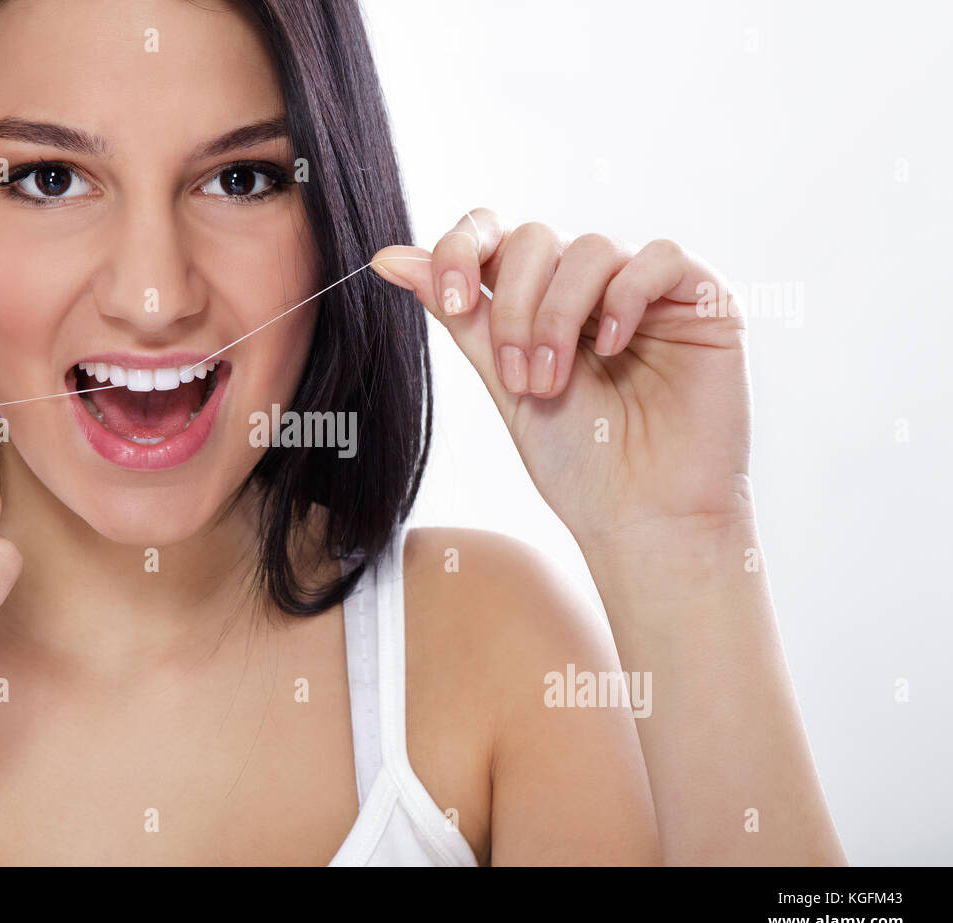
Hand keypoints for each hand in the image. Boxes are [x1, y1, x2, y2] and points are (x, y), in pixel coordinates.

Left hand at [371, 211, 752, 544]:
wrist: (643, 519)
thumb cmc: (579, 464)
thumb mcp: (504, 383)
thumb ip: (461, 316)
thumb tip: (390, 257)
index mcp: (540, 300)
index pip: (497, 234)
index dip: (463, 250)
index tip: (451, 302)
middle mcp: (592, 287)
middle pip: (536, 238)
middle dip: (516, 310)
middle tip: (520, 378)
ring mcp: (647, 290)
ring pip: (590, 248)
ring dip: (560, 317)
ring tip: (554, 383)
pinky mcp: (703, 300)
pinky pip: (660, 256)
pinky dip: (626, 296)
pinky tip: (615, 347)